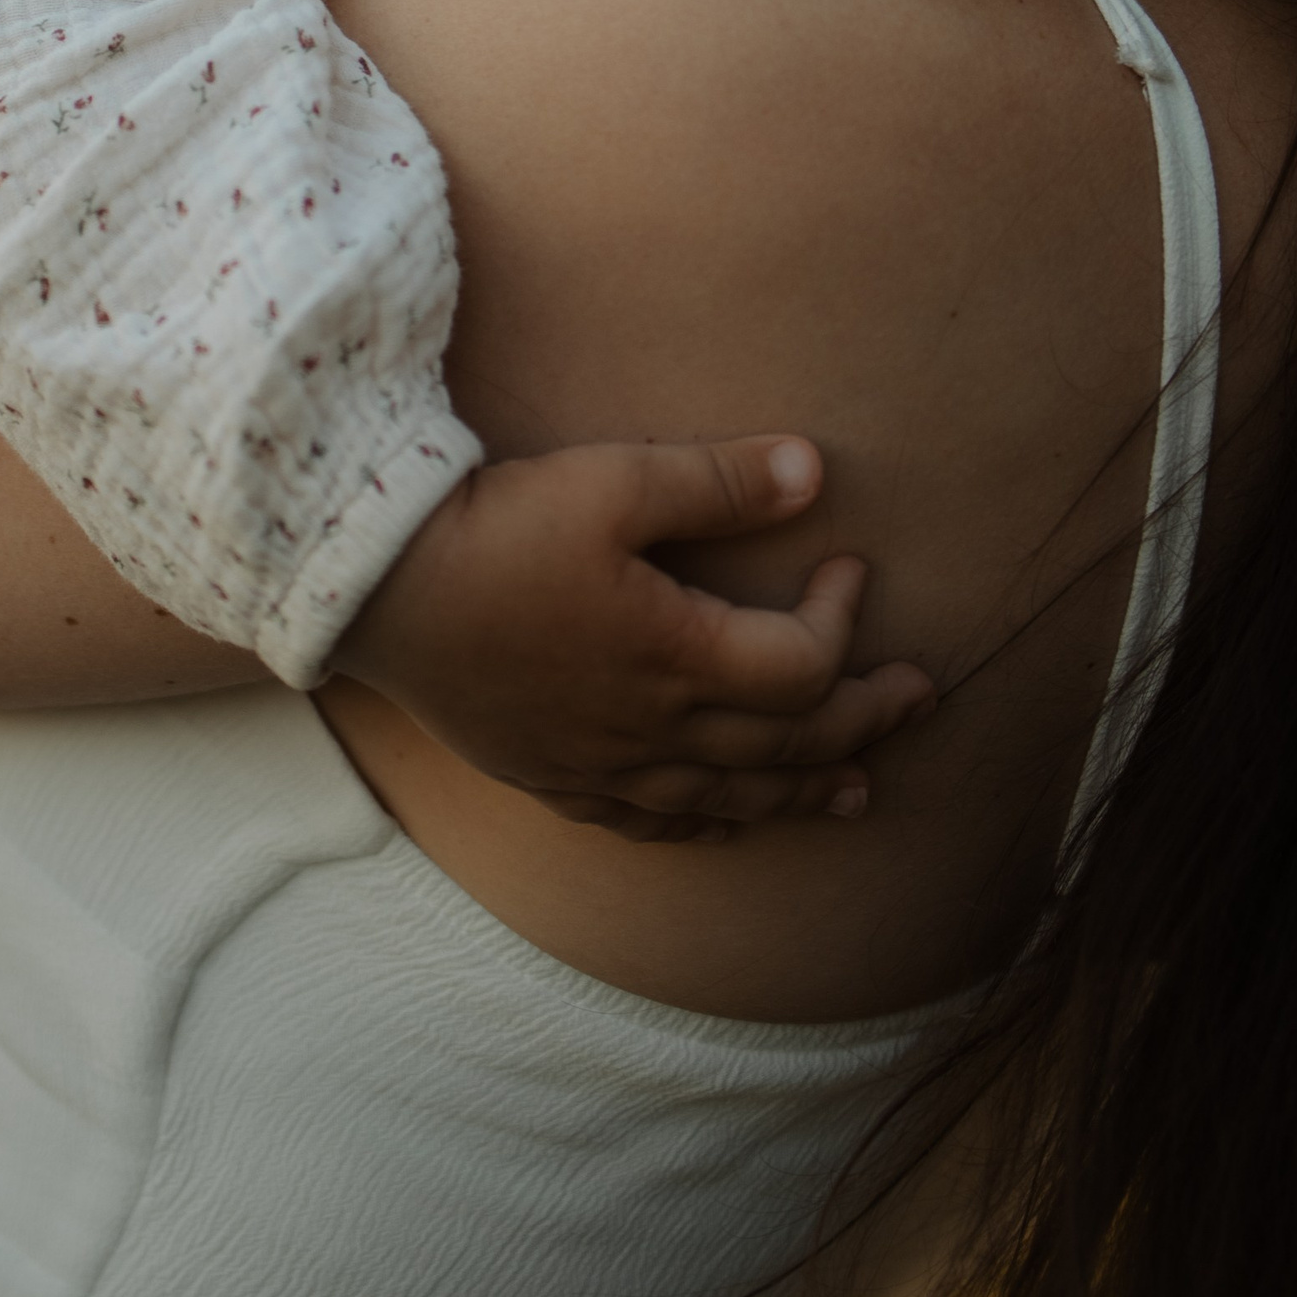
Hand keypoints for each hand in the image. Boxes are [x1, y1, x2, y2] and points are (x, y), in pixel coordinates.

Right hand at [332, 436, 935, 839]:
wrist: (376, 590)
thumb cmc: (497, 526)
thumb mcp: (614, 481)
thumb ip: (719, 483)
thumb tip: (816, 472)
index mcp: (677, 656)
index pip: (803, 666)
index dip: (844, 621)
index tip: (851, 564)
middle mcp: (652, 730)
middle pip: (789, 746)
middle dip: (866, 722)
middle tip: (920, 697)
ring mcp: (603, 766)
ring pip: (731, 798)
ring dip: (805, 792)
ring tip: (858, 791)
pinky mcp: (556, 777)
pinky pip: (653, 824)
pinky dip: (710, 823)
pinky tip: (729, 819)